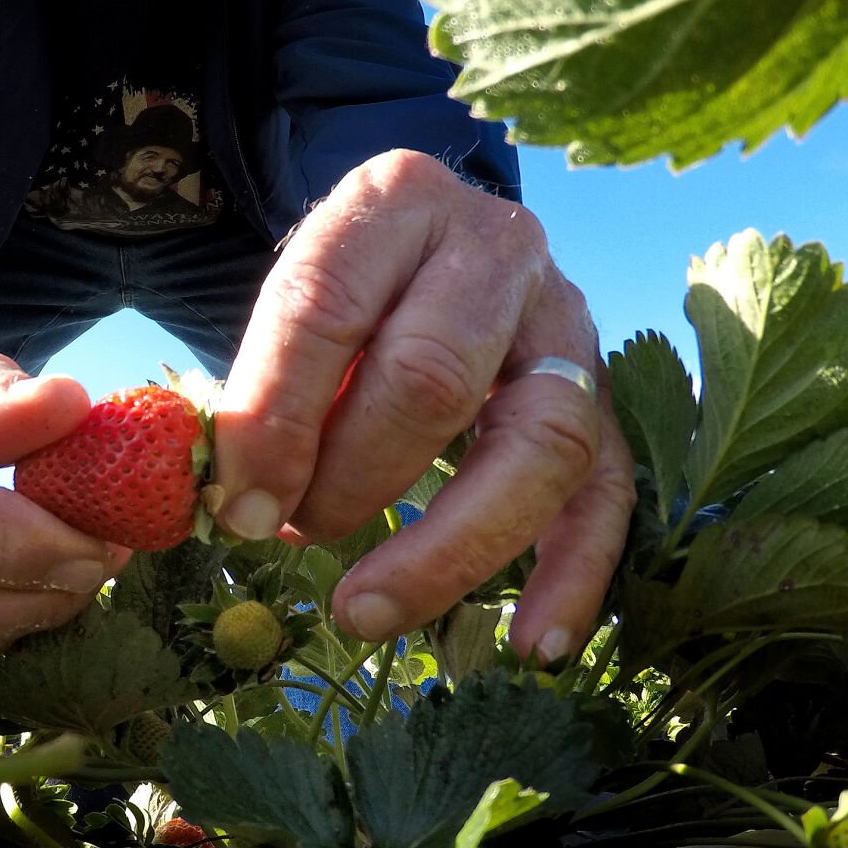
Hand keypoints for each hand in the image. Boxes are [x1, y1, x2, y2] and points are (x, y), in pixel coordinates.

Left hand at [211, 149, 635, 664]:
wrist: (431, 251)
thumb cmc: (346, 294)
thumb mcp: (291, 308)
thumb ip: (262, 389)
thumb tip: (242, 508)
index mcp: (395, 200)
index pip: (327, 303)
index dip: (274, 414)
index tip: (238, 506)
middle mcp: (496, 245)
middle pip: (433, 373)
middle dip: (351, 475)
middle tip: (292, 531)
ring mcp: (566, 321)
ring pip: (540, 438)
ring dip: (447, 543)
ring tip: (365, 609)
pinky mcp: (606, 396)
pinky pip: (609, 493)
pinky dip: (573, 576)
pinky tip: (532, 647)